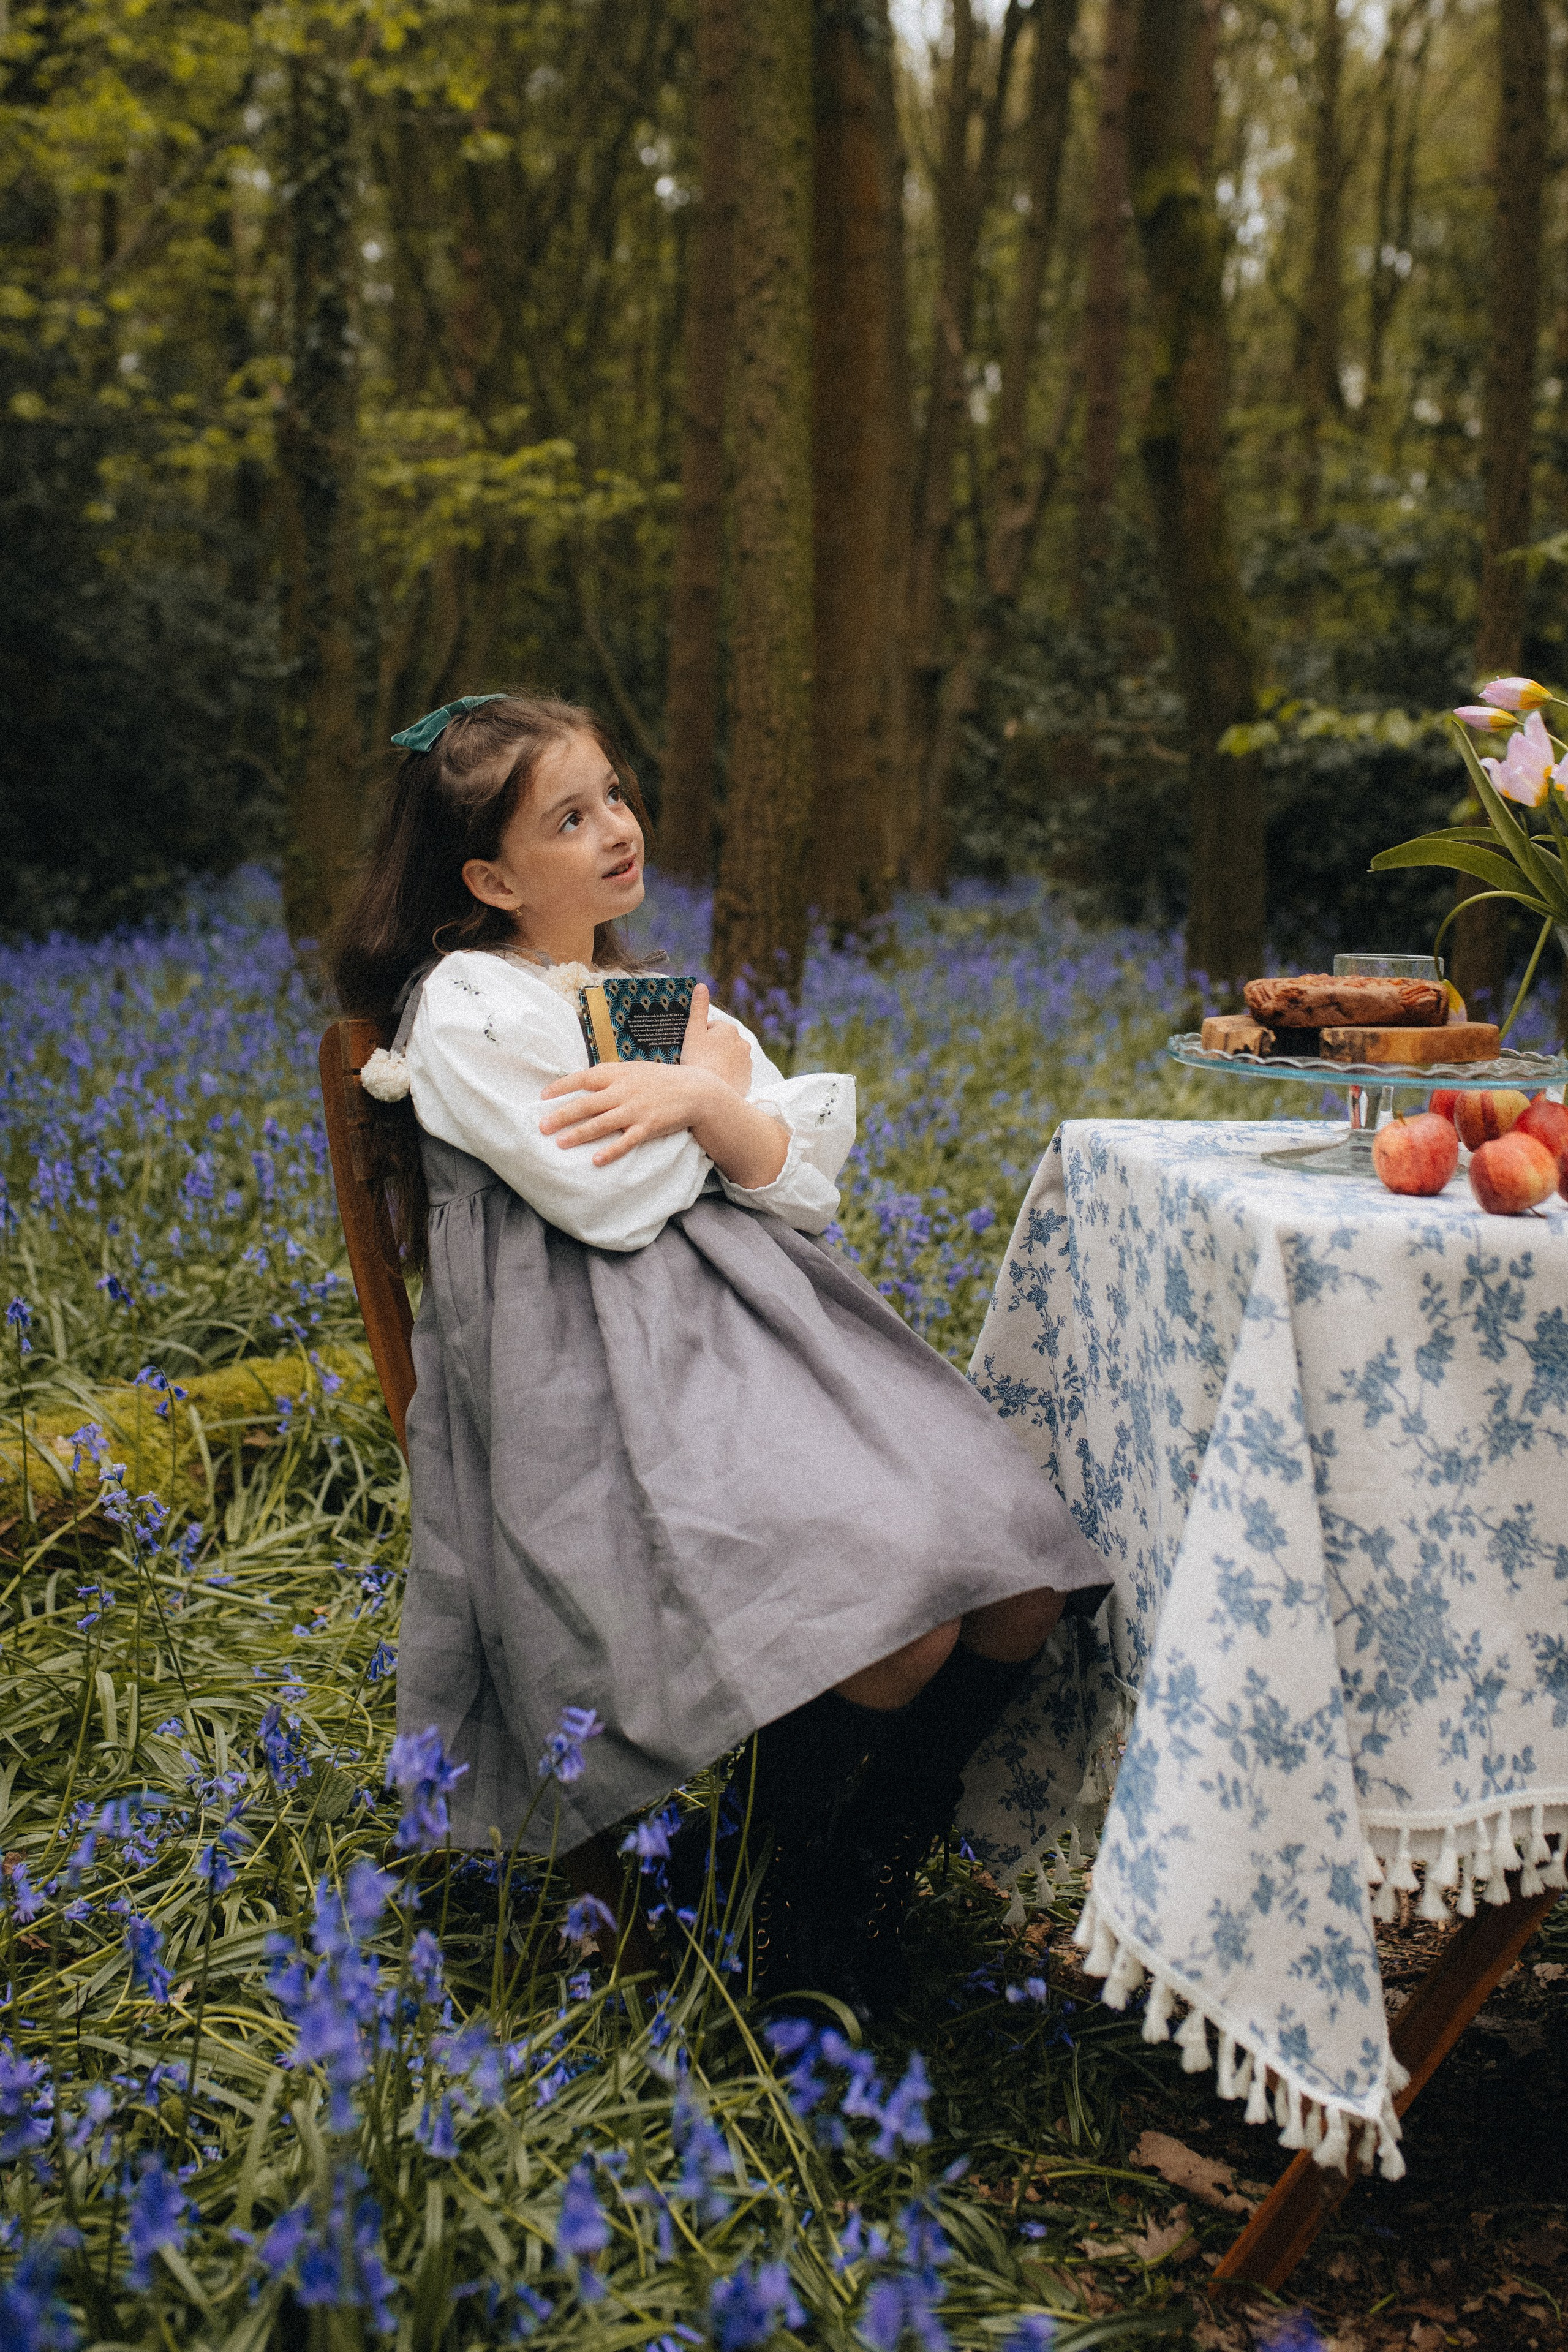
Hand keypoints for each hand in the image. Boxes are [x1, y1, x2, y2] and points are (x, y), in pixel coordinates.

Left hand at [539, 1059, 723, 1166]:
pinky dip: (611, 1151)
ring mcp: (636, 1110)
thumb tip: (583, 1082)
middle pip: (587, 1104)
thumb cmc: (661, 1080)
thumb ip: (610, 1076)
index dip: (562, 1087)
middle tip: (542, 1126)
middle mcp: (624, 1091)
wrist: (696, 1090)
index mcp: (618, 1074)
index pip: (583, 1078)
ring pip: (602, 1124)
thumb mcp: (634, 1070)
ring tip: (560, 1143)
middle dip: (562, 1115)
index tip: (542, 1096)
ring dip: (579, 1134)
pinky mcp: (648, 1127)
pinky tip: (596, 1160)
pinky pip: (626, 1141)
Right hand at [680, 983, 752, 1093]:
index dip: (699, 1038)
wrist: (710, 1095)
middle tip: (698, 1062)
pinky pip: (735, 1074)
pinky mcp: (747, 1079)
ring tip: (707, 1073)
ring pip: (729, 1058)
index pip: (710, 1029)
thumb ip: (698, 1008)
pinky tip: (717, 1082)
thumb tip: (701, 985)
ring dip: (720, 1062)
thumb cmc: (698, 1061)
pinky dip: (727, 1076)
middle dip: (711, 1049)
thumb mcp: (693, 1032)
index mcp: (729, 1029)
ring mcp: (747, 1062)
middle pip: (721, 1043)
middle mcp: (743, 1043)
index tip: (693, 1050)